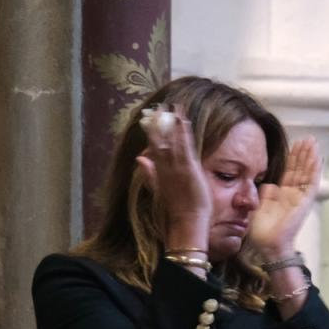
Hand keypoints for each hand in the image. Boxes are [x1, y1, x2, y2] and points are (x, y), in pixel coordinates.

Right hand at [135, 108, 211, 232]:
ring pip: (172, 140)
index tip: (149, 119)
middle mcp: (165, 167)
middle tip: (159, 106)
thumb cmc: (176, 210)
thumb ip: (149, 173)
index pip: (152, 148)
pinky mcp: (188, 168)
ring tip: (173, 107)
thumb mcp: (158, 190)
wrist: (185, 222)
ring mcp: (177, 167)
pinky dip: (183, 132)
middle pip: (159, 141)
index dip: (151, 133)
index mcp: (158, 172)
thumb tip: (139, 157)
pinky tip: (183, 120)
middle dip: (159, 123)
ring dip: (172, 123)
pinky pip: (185, 146)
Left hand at [248, 137, 321, 258]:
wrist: (269, 243)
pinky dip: (315, 170)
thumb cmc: (263, 231)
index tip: (295, 144)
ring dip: (310, 157)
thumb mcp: (259, 207)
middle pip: (300, 169)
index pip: (290, 172)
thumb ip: (265, 195)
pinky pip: (312, 182)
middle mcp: (293, 194)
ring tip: (313, 142)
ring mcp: (301, 197)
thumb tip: (268, 184)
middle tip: (307, 138)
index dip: (293, 158)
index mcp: (282, 195)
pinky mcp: (306, 201)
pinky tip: (317, 157)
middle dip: (303, 153)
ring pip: (308, 173)